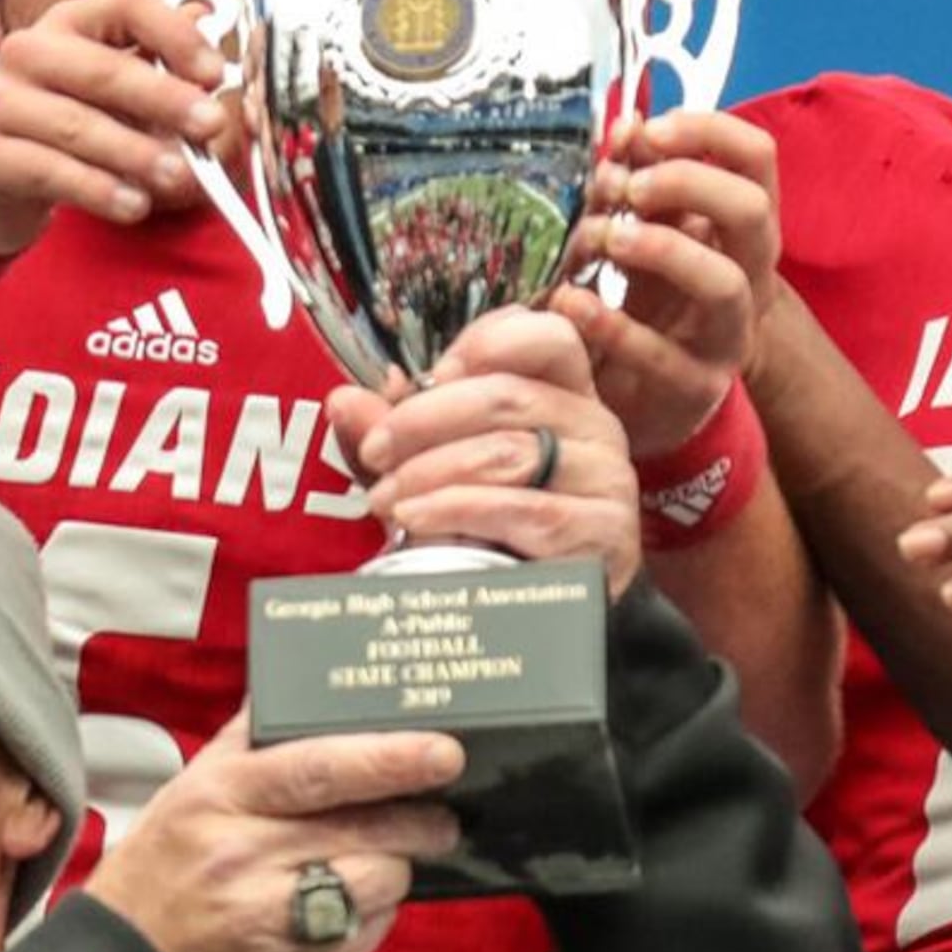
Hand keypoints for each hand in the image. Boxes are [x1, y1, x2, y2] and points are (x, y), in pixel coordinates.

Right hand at [0, 0, 233, 254]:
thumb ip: (163, 80)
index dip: (175, 34)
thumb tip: (226, 70)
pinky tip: (133, 205)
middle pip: (103, 67)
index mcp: (71, 22)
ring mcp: (0, 101)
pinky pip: (49, 170)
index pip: (127, 5)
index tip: (214, 72)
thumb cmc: (64, 128)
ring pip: (77, 126)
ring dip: (136, 153)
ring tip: (180, 178)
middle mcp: (29, 51)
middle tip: (210, 126)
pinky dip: (97, 189)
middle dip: (164, 98)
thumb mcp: (113, 97)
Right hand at [84, 716, 464, 951]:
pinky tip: (353, 901)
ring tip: (386, 857)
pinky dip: (375, 914)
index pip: (319, 770)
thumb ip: (247, 741)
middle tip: (442, 811)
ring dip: (398, 868)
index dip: (389, 759)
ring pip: (378, 884)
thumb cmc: (161, 870)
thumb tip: (296, 686)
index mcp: (220, 798)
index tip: (443, 752)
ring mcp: (271, 919)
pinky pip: (367, 933)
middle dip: (422, 819)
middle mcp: (244, 857)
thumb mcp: (186, 791)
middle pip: (366, 830)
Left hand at [333, 308, 644, 596]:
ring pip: (507, 453)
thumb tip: (345, 401)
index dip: (486, 340)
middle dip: (423, 419)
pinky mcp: (603, 532)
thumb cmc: (499, 530)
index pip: (547, 336)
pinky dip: (456, 510)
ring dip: (429, 472)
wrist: (551, 615)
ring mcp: (606, 479)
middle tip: (376, 450)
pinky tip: (415, 519)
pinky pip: (522, 510)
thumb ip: (403, 436)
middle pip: (507, 395)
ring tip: (385, 497)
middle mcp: (596, 426)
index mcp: (566, 394)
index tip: (431, 373)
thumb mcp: (445, 472)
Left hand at [558, 110, 783, 458]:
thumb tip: (625, 125)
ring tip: (605, 239)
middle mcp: (750, 277)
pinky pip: (662, 355)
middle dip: (688, 184)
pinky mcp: (694, 387)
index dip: (709, 132)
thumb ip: (636, 180)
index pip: (756, 158)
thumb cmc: (651, 303)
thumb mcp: (645, 234)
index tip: (650, 130)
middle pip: (751, 211)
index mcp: (741, 229)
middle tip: (628, 188)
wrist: (650, 400)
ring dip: (662, 250)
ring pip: (723, 284)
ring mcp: (728, 335)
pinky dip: (611, 323)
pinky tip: (569, 301)